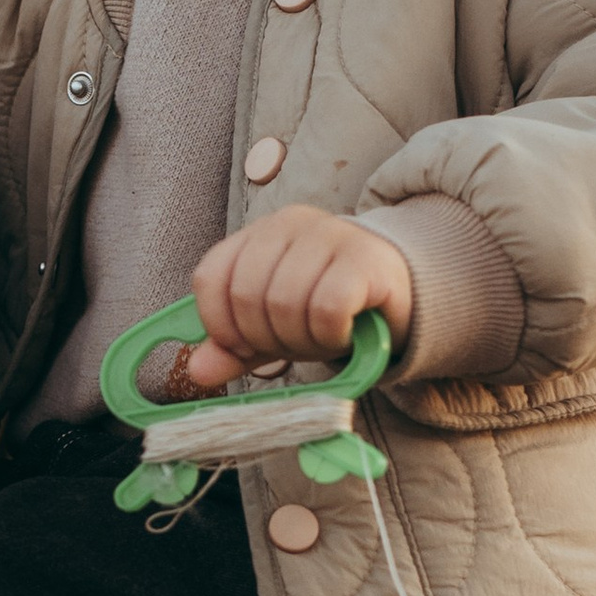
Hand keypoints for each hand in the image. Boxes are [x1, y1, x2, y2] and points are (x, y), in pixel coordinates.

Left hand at [177, 208, 413, 392]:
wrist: (399, 296)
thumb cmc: (329, 308)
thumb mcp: (275, 330)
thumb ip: (235, 348)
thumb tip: (197, 371)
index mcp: (258, 234)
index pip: (211, 276)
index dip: (219, 324)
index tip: (243, 348)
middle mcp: (290, 223)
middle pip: (247, 294)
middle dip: (266, 338)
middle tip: (296, 345)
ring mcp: (330, 234)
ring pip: (285, 303)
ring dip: (302, 340)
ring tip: (322, 339)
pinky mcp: (364, 258)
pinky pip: (326, 307)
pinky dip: (329, 335)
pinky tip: (343, 334)